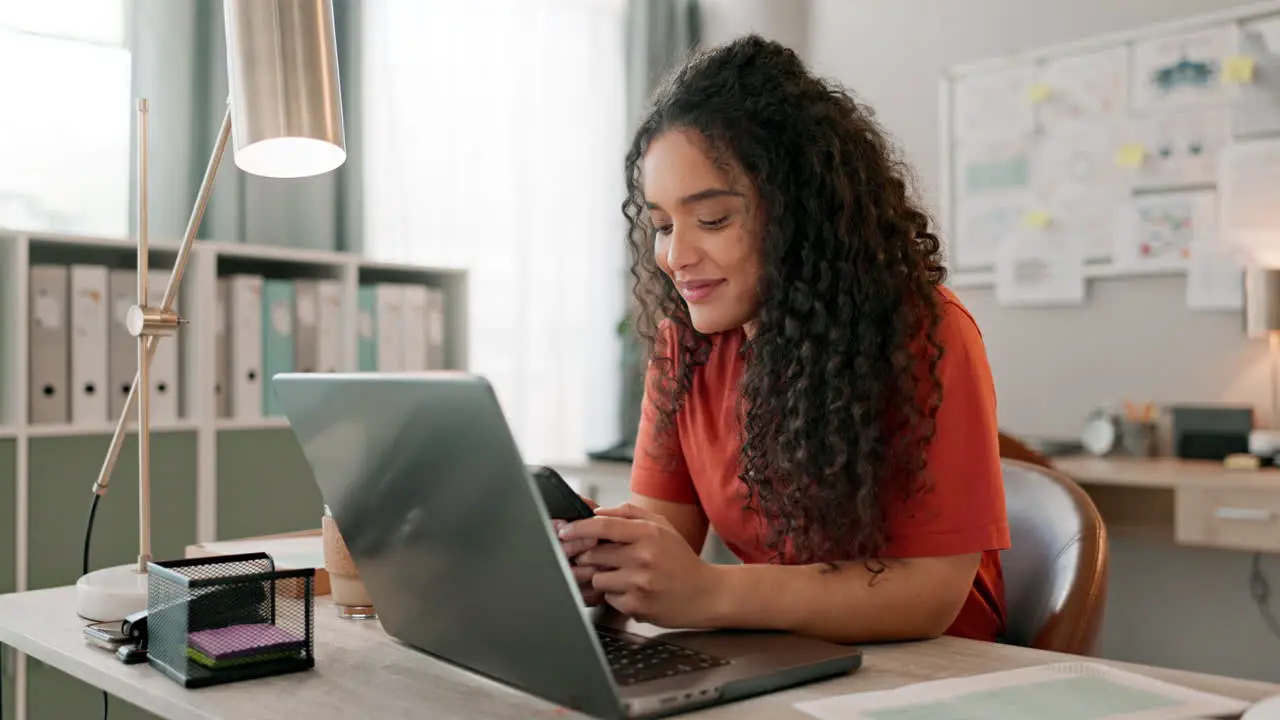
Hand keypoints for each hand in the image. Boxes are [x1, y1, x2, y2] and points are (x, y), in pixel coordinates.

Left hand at [558, 503, 722, 627]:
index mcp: (648, 533)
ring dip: (604, 577)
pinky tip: (634, 591)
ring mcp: (639, 582)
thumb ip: (630, 514)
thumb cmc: (681, 560)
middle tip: (600, 558)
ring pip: (598, 577)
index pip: (602, 525)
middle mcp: (643, 556)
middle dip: (589, 556)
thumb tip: (598, 512)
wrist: (706, 594)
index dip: (578, 528)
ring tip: (625, 577)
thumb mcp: (662, 526)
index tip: (565, 531)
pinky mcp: (637, 605)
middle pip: (594, 553)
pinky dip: (616, 595)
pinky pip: (609, 598)